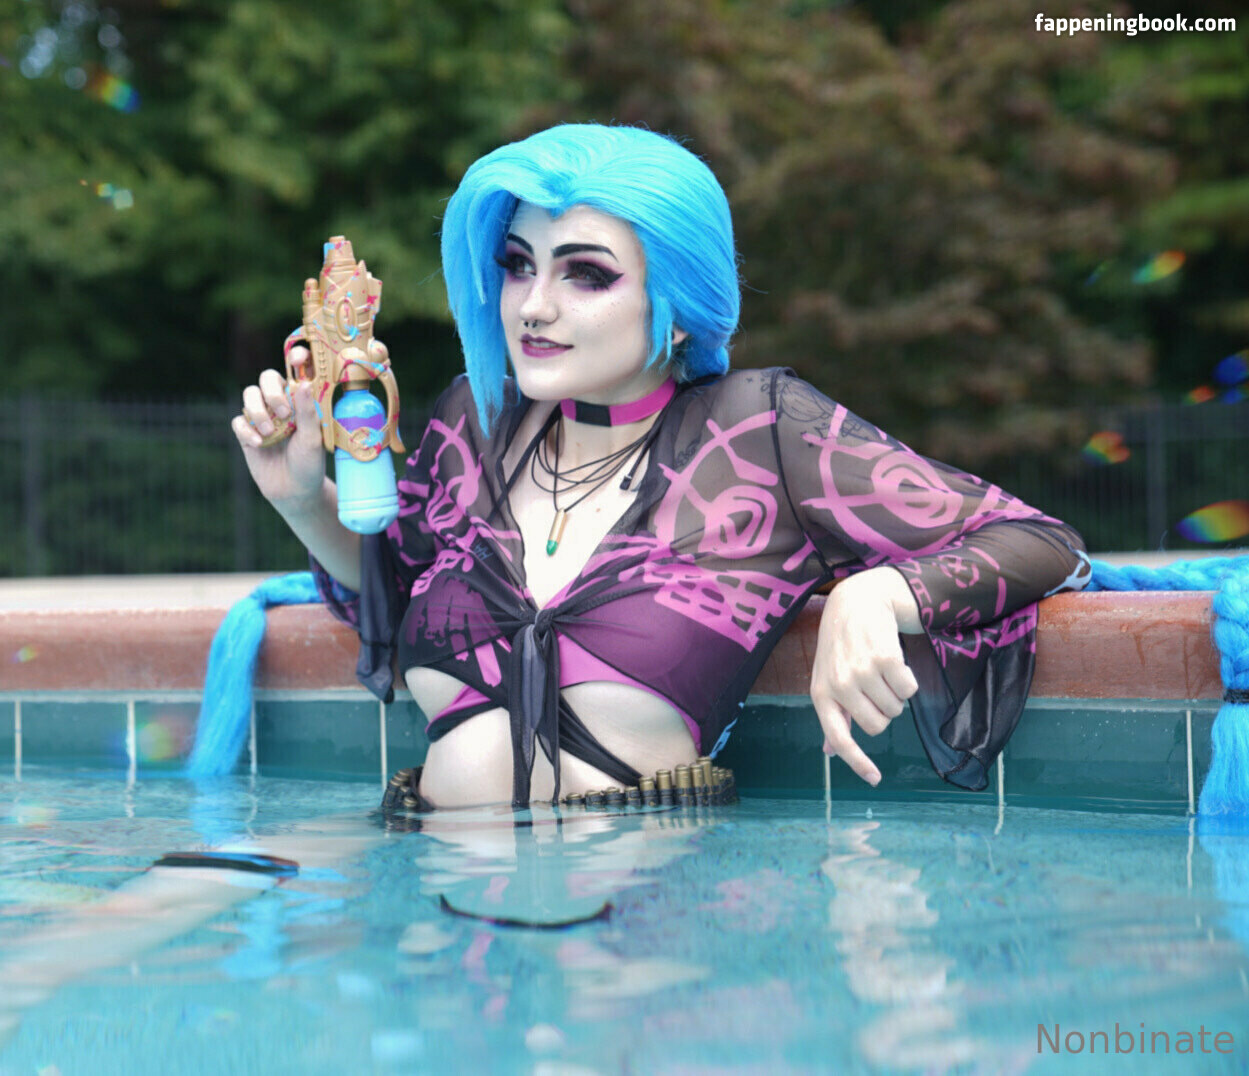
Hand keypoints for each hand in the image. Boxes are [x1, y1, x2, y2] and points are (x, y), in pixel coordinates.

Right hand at [230, 347, 325, 515]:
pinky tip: (259, 444)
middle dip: (271, 391)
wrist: (294, 492)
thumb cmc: (309, 464)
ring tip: (270, 432)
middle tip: (284, 413)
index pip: (296, 371)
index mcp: (301, 401)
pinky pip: (238, 421)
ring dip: (258, 411)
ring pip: (249, 395)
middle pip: (266, 378)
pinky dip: (246, 430)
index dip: (296, 357)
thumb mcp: (313, 439)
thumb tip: (303, 382)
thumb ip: (307, 412)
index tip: (298, 357)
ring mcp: (262, 417)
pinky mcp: (247, 433)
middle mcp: (281, 404)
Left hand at [810, 567, 920, 785]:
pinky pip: (910, 688)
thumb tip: (829, 752)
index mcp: (822, 694)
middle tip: (877, 686)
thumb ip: (833, 716)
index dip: (858, 762)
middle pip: (878, 726)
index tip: (875, 779)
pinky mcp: (884, 657)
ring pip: (896, 708)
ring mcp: (861, 672)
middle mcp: (839, 686)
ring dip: (897, 693)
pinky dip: (909, 679)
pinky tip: (895, 661)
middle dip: (885, 710)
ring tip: (882, 668)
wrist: (856, 602)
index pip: (840, 738)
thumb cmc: (842, 646)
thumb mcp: (827, 678)